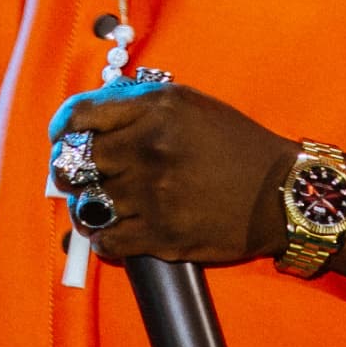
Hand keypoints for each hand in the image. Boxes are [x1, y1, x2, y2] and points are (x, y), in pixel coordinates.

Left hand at [48, 81, 296, 265]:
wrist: (281, 194)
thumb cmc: (235, 146)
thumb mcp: (190, 105)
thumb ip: (138, 105)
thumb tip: (88, 119)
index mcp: (157, 109)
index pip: (80, 116)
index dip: (64, 129)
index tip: (63, 138)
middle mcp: (151, 147)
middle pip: (75, 163)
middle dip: (71, 172)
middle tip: (81, 177)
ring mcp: (155, 194)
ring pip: (87, 205)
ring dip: (89, 208)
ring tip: (101, 207)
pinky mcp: (162, 234)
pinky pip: (107, 241)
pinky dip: (105, 239)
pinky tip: (118, 231)